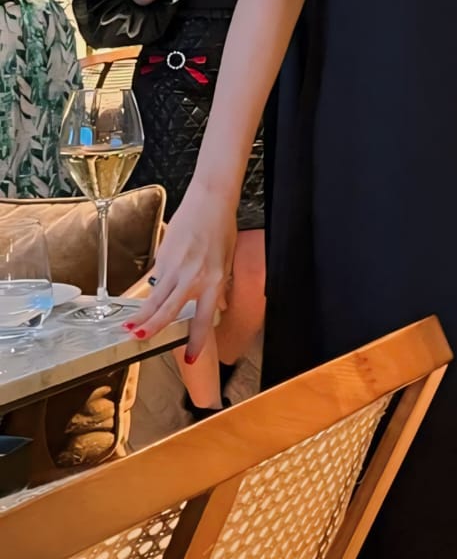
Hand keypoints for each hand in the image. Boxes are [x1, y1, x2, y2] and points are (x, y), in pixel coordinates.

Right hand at [125, 182, 234, 361]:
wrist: (210, 201)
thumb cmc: (222, 229)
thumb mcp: (227, 262)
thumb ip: (220, 288)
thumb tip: (218, 307)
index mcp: (213, 281)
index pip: (203, 319)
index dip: (196, 341)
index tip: (190, 357)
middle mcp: (193, 277)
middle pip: (169, 310)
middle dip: (152, 328)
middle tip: (139, 340)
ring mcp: (175, 266)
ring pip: (155, 297)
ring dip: (141, 314)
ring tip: (128, 327)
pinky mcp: (162, 256)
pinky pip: (156, 278)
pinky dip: (151, 290)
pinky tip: (148, 296)